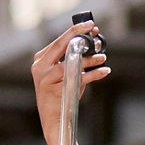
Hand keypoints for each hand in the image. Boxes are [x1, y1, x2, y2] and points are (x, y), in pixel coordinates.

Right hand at [31, 20, 110, 142]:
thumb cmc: (61, 97)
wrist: (54, 121)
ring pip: (71, 62)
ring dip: (90, 59)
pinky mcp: (55, 89)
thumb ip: (74, 60)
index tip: (89, 24)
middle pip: (63, 45)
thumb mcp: (65, 75)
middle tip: (95, 32)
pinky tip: (104, 71)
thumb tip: (92, 45)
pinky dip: (94, 74)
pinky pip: (78, 78)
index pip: (59, 41)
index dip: (75, 31)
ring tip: (102, 58)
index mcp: (41, 59)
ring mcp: (46, 77)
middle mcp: (40, 66)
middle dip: (81, 37)